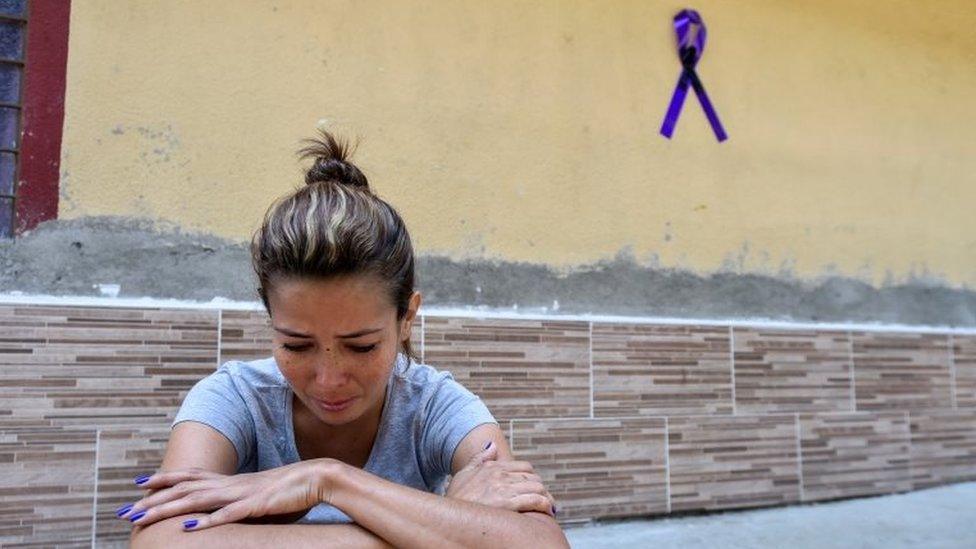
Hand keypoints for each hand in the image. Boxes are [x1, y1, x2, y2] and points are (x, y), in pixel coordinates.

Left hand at [118, 460, 338, 530]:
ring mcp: (241, 494)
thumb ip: (239, 503)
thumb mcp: (258, 497)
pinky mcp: (257, 505)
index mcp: (231, 481)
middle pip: (184, 490)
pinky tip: (190, 529)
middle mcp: (230, 484)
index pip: (190, 477)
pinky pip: (229, 515)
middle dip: (152, 500)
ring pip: (197, 501)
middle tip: (125, 511)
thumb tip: (224, 512)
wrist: (318, 478)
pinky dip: (208, 522)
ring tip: (144, 518)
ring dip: (167, 510)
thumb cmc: (291, 490)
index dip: (164, 479)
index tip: (139, 483)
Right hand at [445, 442, 555, 516]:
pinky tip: (548, 511)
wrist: (447, 516)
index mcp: (492, 467)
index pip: (523, 467)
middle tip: (545, 500)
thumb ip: (480, 459)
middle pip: (533, 477)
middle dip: (541, 489)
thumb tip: (492, 446)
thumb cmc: (455, 498)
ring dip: (546, 498)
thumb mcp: (464, 474)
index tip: (534, 488)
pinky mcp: (508, 504)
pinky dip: (545, 504)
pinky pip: (535, 500)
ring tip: (548, 507)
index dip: (532, 478)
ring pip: (537, 488)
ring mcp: (504, 489)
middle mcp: (500, 475)